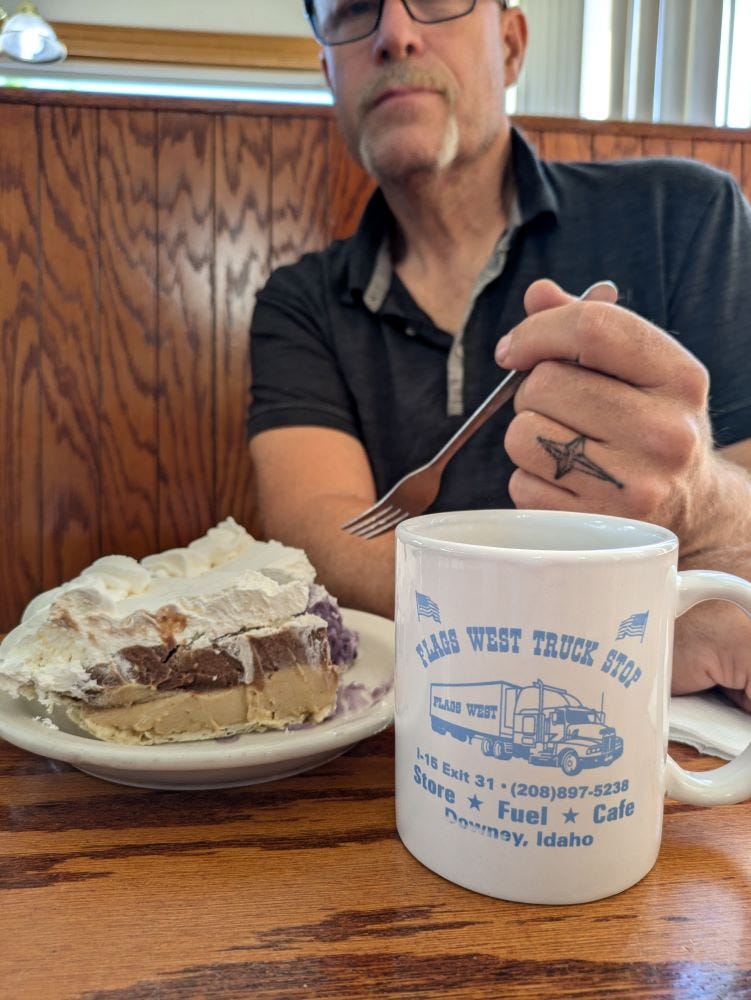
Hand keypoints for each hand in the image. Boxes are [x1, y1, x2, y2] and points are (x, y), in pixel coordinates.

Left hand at [494, 279, 713, 551]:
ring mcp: (633, 485)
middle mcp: (665, 433)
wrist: (691, 507)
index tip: (514, 348)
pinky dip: (530, 479)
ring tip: (563, 444)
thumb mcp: (640, 371)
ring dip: (526, 435)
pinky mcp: (598, 526)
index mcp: (680, 377)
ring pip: (522, 435)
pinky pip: (520, 484)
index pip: (592, 327)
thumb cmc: (651, 424)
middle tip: (558, 408)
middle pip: (544, 384)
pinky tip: (566, 480)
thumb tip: (537, 295)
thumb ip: (589, 327)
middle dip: (533, 391)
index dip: (536, 330)